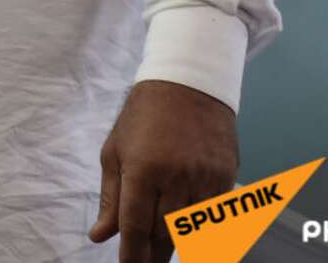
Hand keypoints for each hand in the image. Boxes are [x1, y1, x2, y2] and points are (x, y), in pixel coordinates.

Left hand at [88, 80, 239, 262]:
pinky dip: (203, 228)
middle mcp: (175, 176)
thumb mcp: (116, 151)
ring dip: (178, 244)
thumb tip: (101, 236)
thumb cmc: (143, 116)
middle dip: (153, 254)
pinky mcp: (226, 175)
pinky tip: (192, 233)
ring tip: (164, 251)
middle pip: (164, 234)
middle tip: (146, 262)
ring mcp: (204, 177)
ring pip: (192, 230)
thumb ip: (110, 197)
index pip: (136, 227)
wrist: (188, 82)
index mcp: (142, 169)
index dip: (132, 257)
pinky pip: (215, 215)